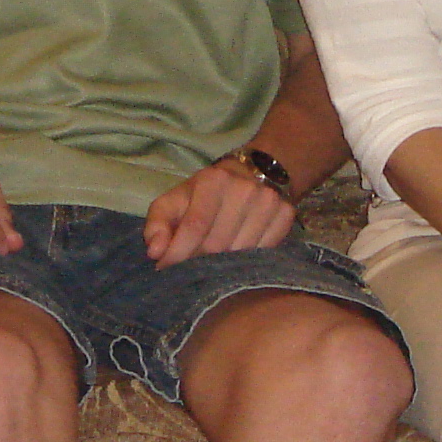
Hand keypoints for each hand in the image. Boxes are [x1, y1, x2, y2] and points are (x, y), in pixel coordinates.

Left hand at [143, 157, 296, 266]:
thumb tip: (155, 252)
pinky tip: (236, 258)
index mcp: (213, 180)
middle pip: (217, 244)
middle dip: (198, 262)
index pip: (195, 226)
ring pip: (241, 253)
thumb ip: (157, 225)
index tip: (166, 269)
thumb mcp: (175, 201)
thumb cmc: (205, 194)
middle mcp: (244, 188)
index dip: (178, 253)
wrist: (253, 172)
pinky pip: (263, 253)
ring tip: (212, 265)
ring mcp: (268, 201)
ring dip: (223, 267)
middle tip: (189, 268)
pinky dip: (247, 262)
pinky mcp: (286, 214)